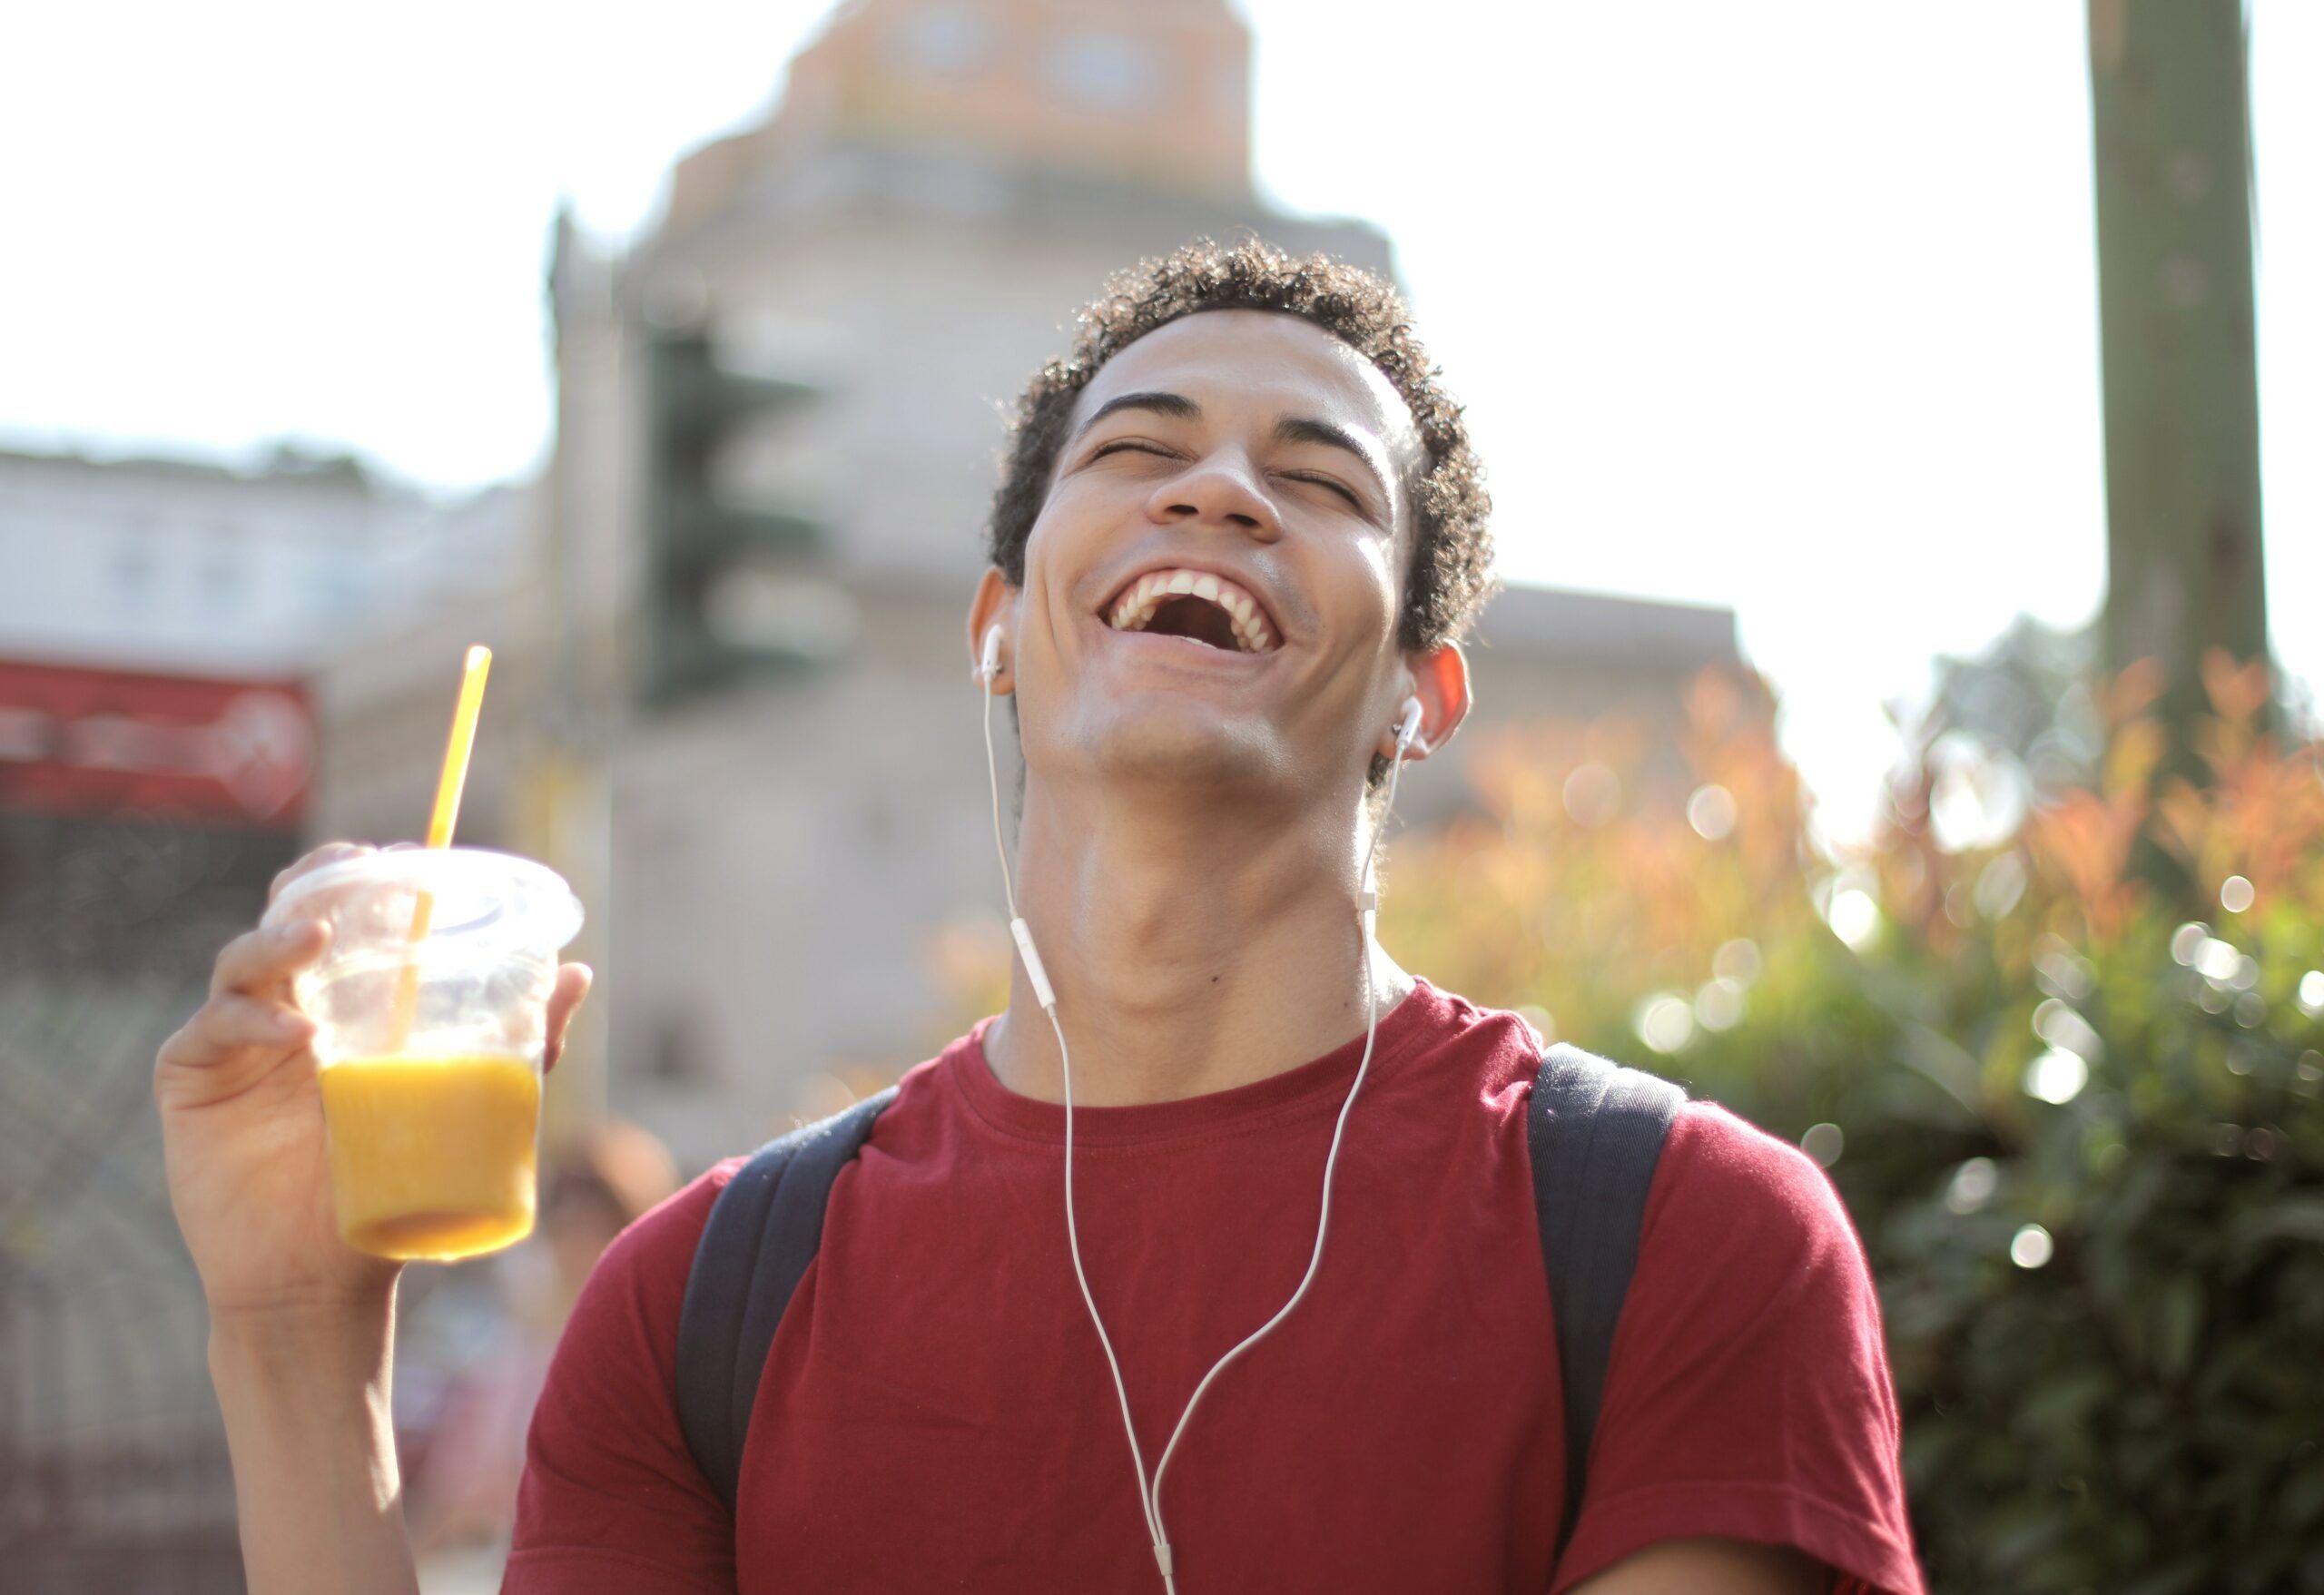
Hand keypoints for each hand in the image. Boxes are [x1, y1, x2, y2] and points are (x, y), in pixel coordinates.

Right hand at [156, 841, 592, 1329]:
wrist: (323, 1280)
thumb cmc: (394, 1187)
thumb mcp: (469, 1106)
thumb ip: (524, 1044)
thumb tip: (577, 971)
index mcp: (349, 1003)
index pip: (350, 916)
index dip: (369, 879)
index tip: (412, 859)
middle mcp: (290, 1007)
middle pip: (288, 919)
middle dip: (316, 886)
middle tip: (352, 872)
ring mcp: (237, 1040)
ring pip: (243, 961)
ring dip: (278, 941)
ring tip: (318, 940)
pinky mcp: (192, 1077)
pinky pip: (212, 1028)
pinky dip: (250, 1022)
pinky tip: (294, 1037)